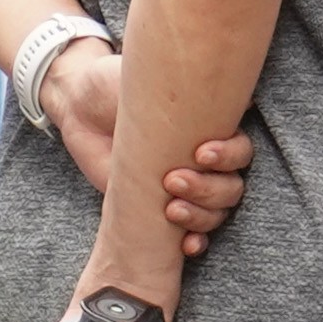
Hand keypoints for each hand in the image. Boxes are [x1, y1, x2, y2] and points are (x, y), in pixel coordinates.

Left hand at [40, 42, 252, 257]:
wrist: (81, 107)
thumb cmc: (117, 85)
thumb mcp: (150, 78)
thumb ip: (187, 84)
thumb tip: (237, 89)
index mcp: (210, 129)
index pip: (241, 152)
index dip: (229, 157)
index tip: (201, 153)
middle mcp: (202, 161)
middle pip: (231, 188)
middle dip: (208, 190)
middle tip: (172, 180)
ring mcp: (183, 188)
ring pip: (216, 213)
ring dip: (200, 216)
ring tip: (170, 209)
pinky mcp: (159, 208)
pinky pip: (191, 234)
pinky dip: (195, 241)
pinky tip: (186, 244)